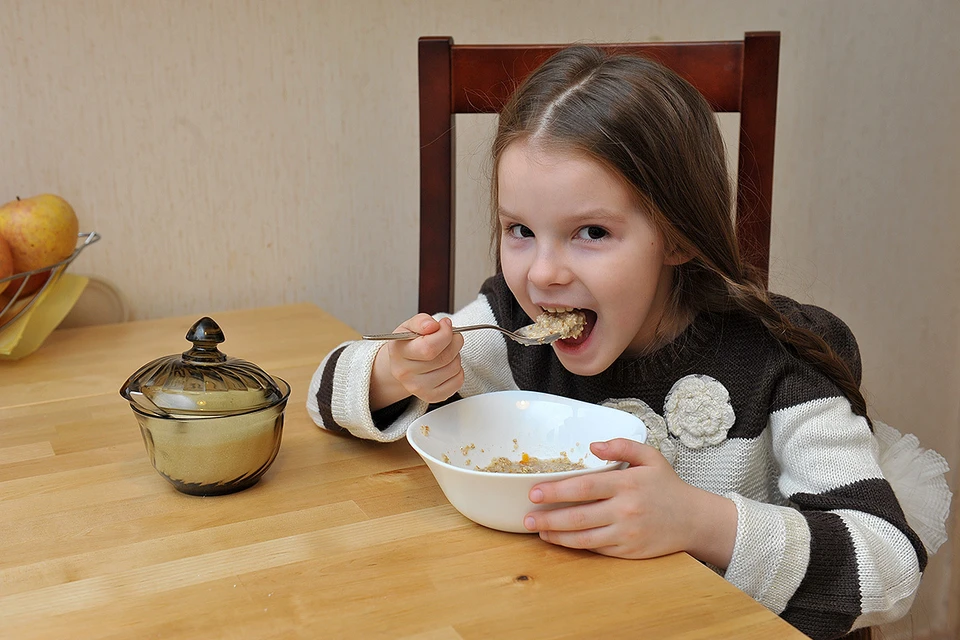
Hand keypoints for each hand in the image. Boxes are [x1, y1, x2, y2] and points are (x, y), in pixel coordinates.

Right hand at [370, 314, 464, 408]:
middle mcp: (405, 373)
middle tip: (452, 336)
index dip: (445, 333)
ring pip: (453, 369)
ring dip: (456, 356)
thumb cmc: (409, 343)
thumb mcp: (410, 326)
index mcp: (398, 352)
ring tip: (446, 351)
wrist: (403, 363)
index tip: (446, 325)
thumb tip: (432, 326)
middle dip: (455, 342)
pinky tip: (448, 365)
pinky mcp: (431, 396)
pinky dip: (459, 371)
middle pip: (444, 358)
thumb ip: (422, 321)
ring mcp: (417, 388)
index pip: (429, 348)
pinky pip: (457, 382)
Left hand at [523, 438, 736, 565]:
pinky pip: (596, 549)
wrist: (694, 520)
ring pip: (583, 537)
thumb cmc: (667, 486)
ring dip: (557, 535)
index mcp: (627, 484)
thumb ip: (622, 446)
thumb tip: (593, 445)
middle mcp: (625, 510)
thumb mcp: (650, 457)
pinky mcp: (628, 552)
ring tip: (538, 529)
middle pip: (578, 516)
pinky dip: (575, 546)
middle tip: (527, 516)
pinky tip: (561, 539)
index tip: (534, 492)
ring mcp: (626, 534)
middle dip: (548, 517)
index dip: (556, 490)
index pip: (584, 488)